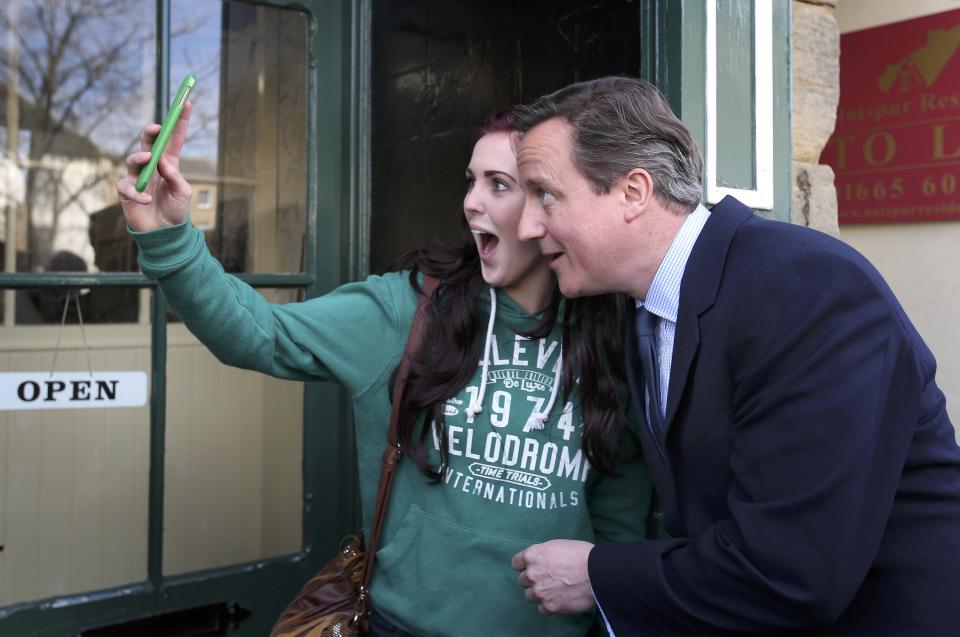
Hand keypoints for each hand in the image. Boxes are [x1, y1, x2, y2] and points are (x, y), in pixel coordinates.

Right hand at [115, 100, 192, 231]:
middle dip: (151, 132)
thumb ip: (175, 177)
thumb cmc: (176, 211)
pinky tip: (147, 199)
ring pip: (134, 160)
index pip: (173, 138)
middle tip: (156, 127)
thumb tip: (163, 161)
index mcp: (170, 163)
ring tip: (148, 161)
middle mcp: (153, 166)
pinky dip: (138, 193)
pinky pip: (127, 186)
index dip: (179, 121)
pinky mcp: (127, 192)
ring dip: (140, 158)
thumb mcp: (183, 193)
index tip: (185, 103)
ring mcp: (138, 177)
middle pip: (149, 142)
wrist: (164, 234)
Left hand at [512, 539, 594, 614]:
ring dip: (539, 594)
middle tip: (548, 579)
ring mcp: (540, 591)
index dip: (525, 566)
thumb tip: (540, 562)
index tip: (532, 568)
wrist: (598, 572)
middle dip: (533, 580)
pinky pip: (541, 609)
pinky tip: (559, 600)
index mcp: (532, 556)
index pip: (516, 563)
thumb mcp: (557, 545)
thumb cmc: (582, 554)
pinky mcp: (549, 606)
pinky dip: (549, 606)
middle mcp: (532, 574)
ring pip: (530, 596)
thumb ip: (543, 555)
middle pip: (522, 580)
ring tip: (554, 590)